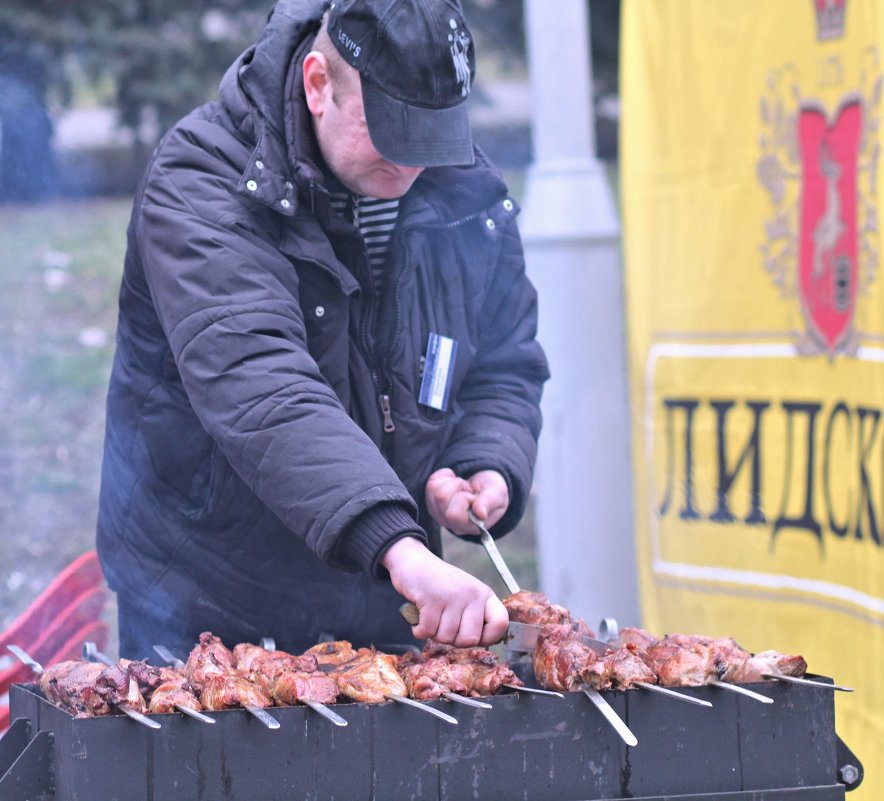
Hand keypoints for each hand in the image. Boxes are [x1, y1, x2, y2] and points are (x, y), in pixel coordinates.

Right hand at [381, 537, 507, 646]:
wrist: (413, 561)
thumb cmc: (440, 584)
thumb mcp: (465, 594)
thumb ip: (475, 615)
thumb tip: (481, 641)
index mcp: (484, 594)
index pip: (501, 622)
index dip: (488, 637)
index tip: (473, 636)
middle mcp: (472, 594)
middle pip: (470, 639)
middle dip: (453, 640)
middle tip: (444, 627)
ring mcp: (452, 596)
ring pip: (446, 637)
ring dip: (434, 634)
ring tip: (431, 617)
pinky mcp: (431, 599)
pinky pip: (427, 631)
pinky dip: (419, 630)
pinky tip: (419, 620)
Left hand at [425, 468, 508, 535]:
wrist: (487, 485)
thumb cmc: (493, 491)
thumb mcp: (497, 493)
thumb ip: (489, 502)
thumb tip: (480, 514)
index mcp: (469, 526)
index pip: (453, 514)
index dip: (464, 499)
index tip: (473, 496)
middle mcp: (451, 524)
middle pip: (440, 498)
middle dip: (457, 486)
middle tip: (469, 491)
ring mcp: (439, 513)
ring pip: (433, 490)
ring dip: (452, 482)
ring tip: (464, 488)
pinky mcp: (431, 502)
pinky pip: (431, 482)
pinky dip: (445, 476)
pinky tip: (456, 482)